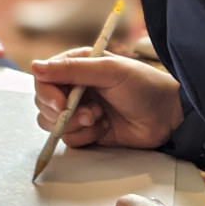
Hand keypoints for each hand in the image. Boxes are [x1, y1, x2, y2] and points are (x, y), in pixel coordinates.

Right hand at [32, 49, 183, 149]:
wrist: (170, 116)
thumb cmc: (144, 86)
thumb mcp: (109, 71)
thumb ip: (72, 69)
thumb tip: (34, 66)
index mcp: (75, 67)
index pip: (43, 79)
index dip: (47, 94)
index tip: (61, 105)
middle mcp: (73, 88)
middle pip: (43, 103)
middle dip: (63, 112)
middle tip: (91, 114)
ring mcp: (79, 111)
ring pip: (52, 123)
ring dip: (75, 124)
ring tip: (100, 119)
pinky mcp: (87, 132)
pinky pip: (69, 139)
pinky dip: (85, 136)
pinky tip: (105, 128)